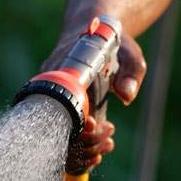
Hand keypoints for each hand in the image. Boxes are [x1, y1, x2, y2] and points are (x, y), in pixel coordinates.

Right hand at [42, 27, 147, 172]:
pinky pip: (61, 137)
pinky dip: (79, 149)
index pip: (59, 108)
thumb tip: (126, 97)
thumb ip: (131, 71)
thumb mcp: (129, 53)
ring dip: (83, 149)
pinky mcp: (54, 109)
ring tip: (108, 143)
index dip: (77, 125)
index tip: (97, 124)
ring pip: (58, 139)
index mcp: (62, 70)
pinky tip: (99, 150)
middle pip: (57, 129)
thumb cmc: (112, 41)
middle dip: (85, 140)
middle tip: (109, 133)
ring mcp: (49, 99)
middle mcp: (49, 86)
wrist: (93, 31)